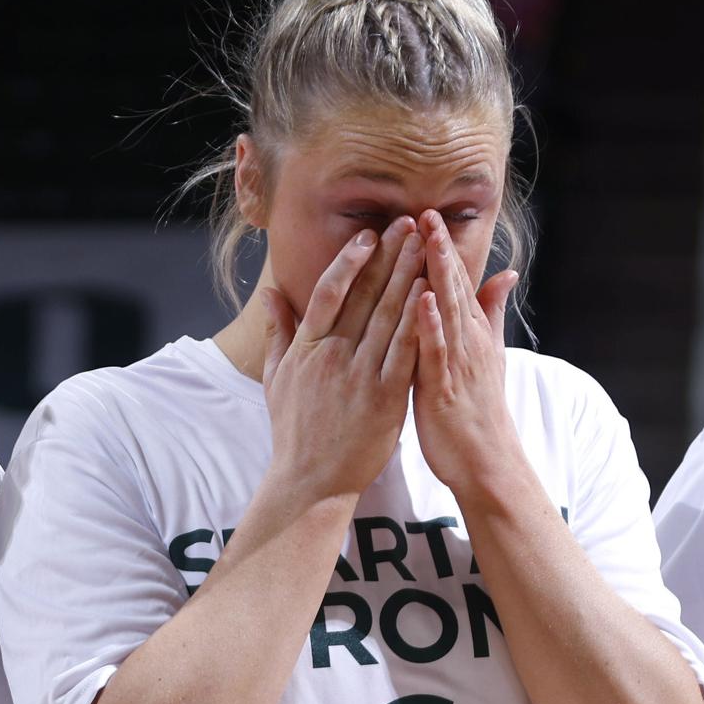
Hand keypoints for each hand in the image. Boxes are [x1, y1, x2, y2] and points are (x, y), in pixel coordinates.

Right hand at [259, 218, 425, 503]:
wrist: (311, 480)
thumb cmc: (294, 430)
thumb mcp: (276, 379)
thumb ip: (277, 332)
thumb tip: (269, 294)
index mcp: (307, 348)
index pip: (330, 291)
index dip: (350, 260)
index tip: (369, 235)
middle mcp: (332, 355)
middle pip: (366, 295)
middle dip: (390, 256)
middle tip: (410, 222)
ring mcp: (360, 375)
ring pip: (389, 316)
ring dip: (410, 276)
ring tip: (427, 246)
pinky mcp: (385, 397)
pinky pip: (406, 351)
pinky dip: (420, 320)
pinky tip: (434, 294)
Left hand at [405, 209, 526, 503]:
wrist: (486, 460)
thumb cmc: (479, 408)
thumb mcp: (489, 355)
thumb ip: (492, 312)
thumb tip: (506, 274)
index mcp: (470, 333)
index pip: (455, 282)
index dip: (443, 248)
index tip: (428, 214)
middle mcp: (466, 341)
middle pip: (451, 288)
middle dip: (438, 249)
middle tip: (424, 212)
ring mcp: (456, 362)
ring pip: (445, 310)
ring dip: (435, 274)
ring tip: (425, 240)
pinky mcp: (443, 386)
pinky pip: (435, 350)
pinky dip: (430, 323)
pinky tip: (421, 298)